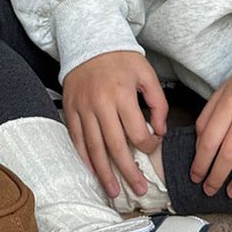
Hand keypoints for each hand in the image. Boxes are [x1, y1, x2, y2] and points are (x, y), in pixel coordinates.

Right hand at [62, 50, 168, 198]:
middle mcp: (101, 104)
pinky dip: (84, 158)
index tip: (153, 146)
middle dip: (128, 172)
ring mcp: (83, 108)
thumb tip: (160, 131)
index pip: (137, 132)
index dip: (148, 145)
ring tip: (113, 192)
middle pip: (115, 147)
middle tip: (138, 190)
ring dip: (104, 173)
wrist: (90, 40)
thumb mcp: (146, 73)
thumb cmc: (121, 58)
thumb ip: (158, 102)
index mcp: (122, 94)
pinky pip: (76, 139)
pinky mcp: (70, 109)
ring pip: (94, 148)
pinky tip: (92, 171)